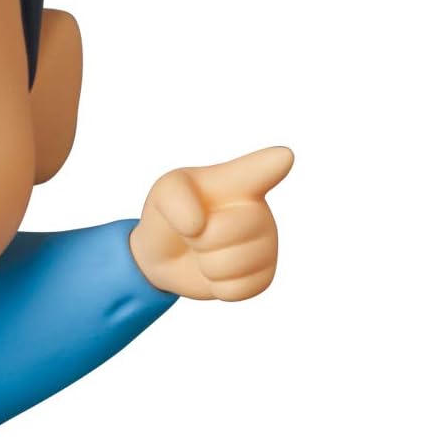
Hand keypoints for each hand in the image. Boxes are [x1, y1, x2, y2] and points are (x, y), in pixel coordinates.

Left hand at [129, 146, 292, 300]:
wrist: (168, 253)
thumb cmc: (173, 214)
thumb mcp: (164, 194)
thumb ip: (176, 199)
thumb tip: (199, 226)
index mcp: (240, 181)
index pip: (258, 170)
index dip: (271, 164)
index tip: (283, 157)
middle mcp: (260, 210)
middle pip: (223, 231)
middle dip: (197, 238)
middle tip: (198, 231)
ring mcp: (267, 244)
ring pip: (230, 265)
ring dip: (206, 264)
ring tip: (206, 250)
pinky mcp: (264, 276)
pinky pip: (236, 290)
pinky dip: (216, 286)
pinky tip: (217, 271)